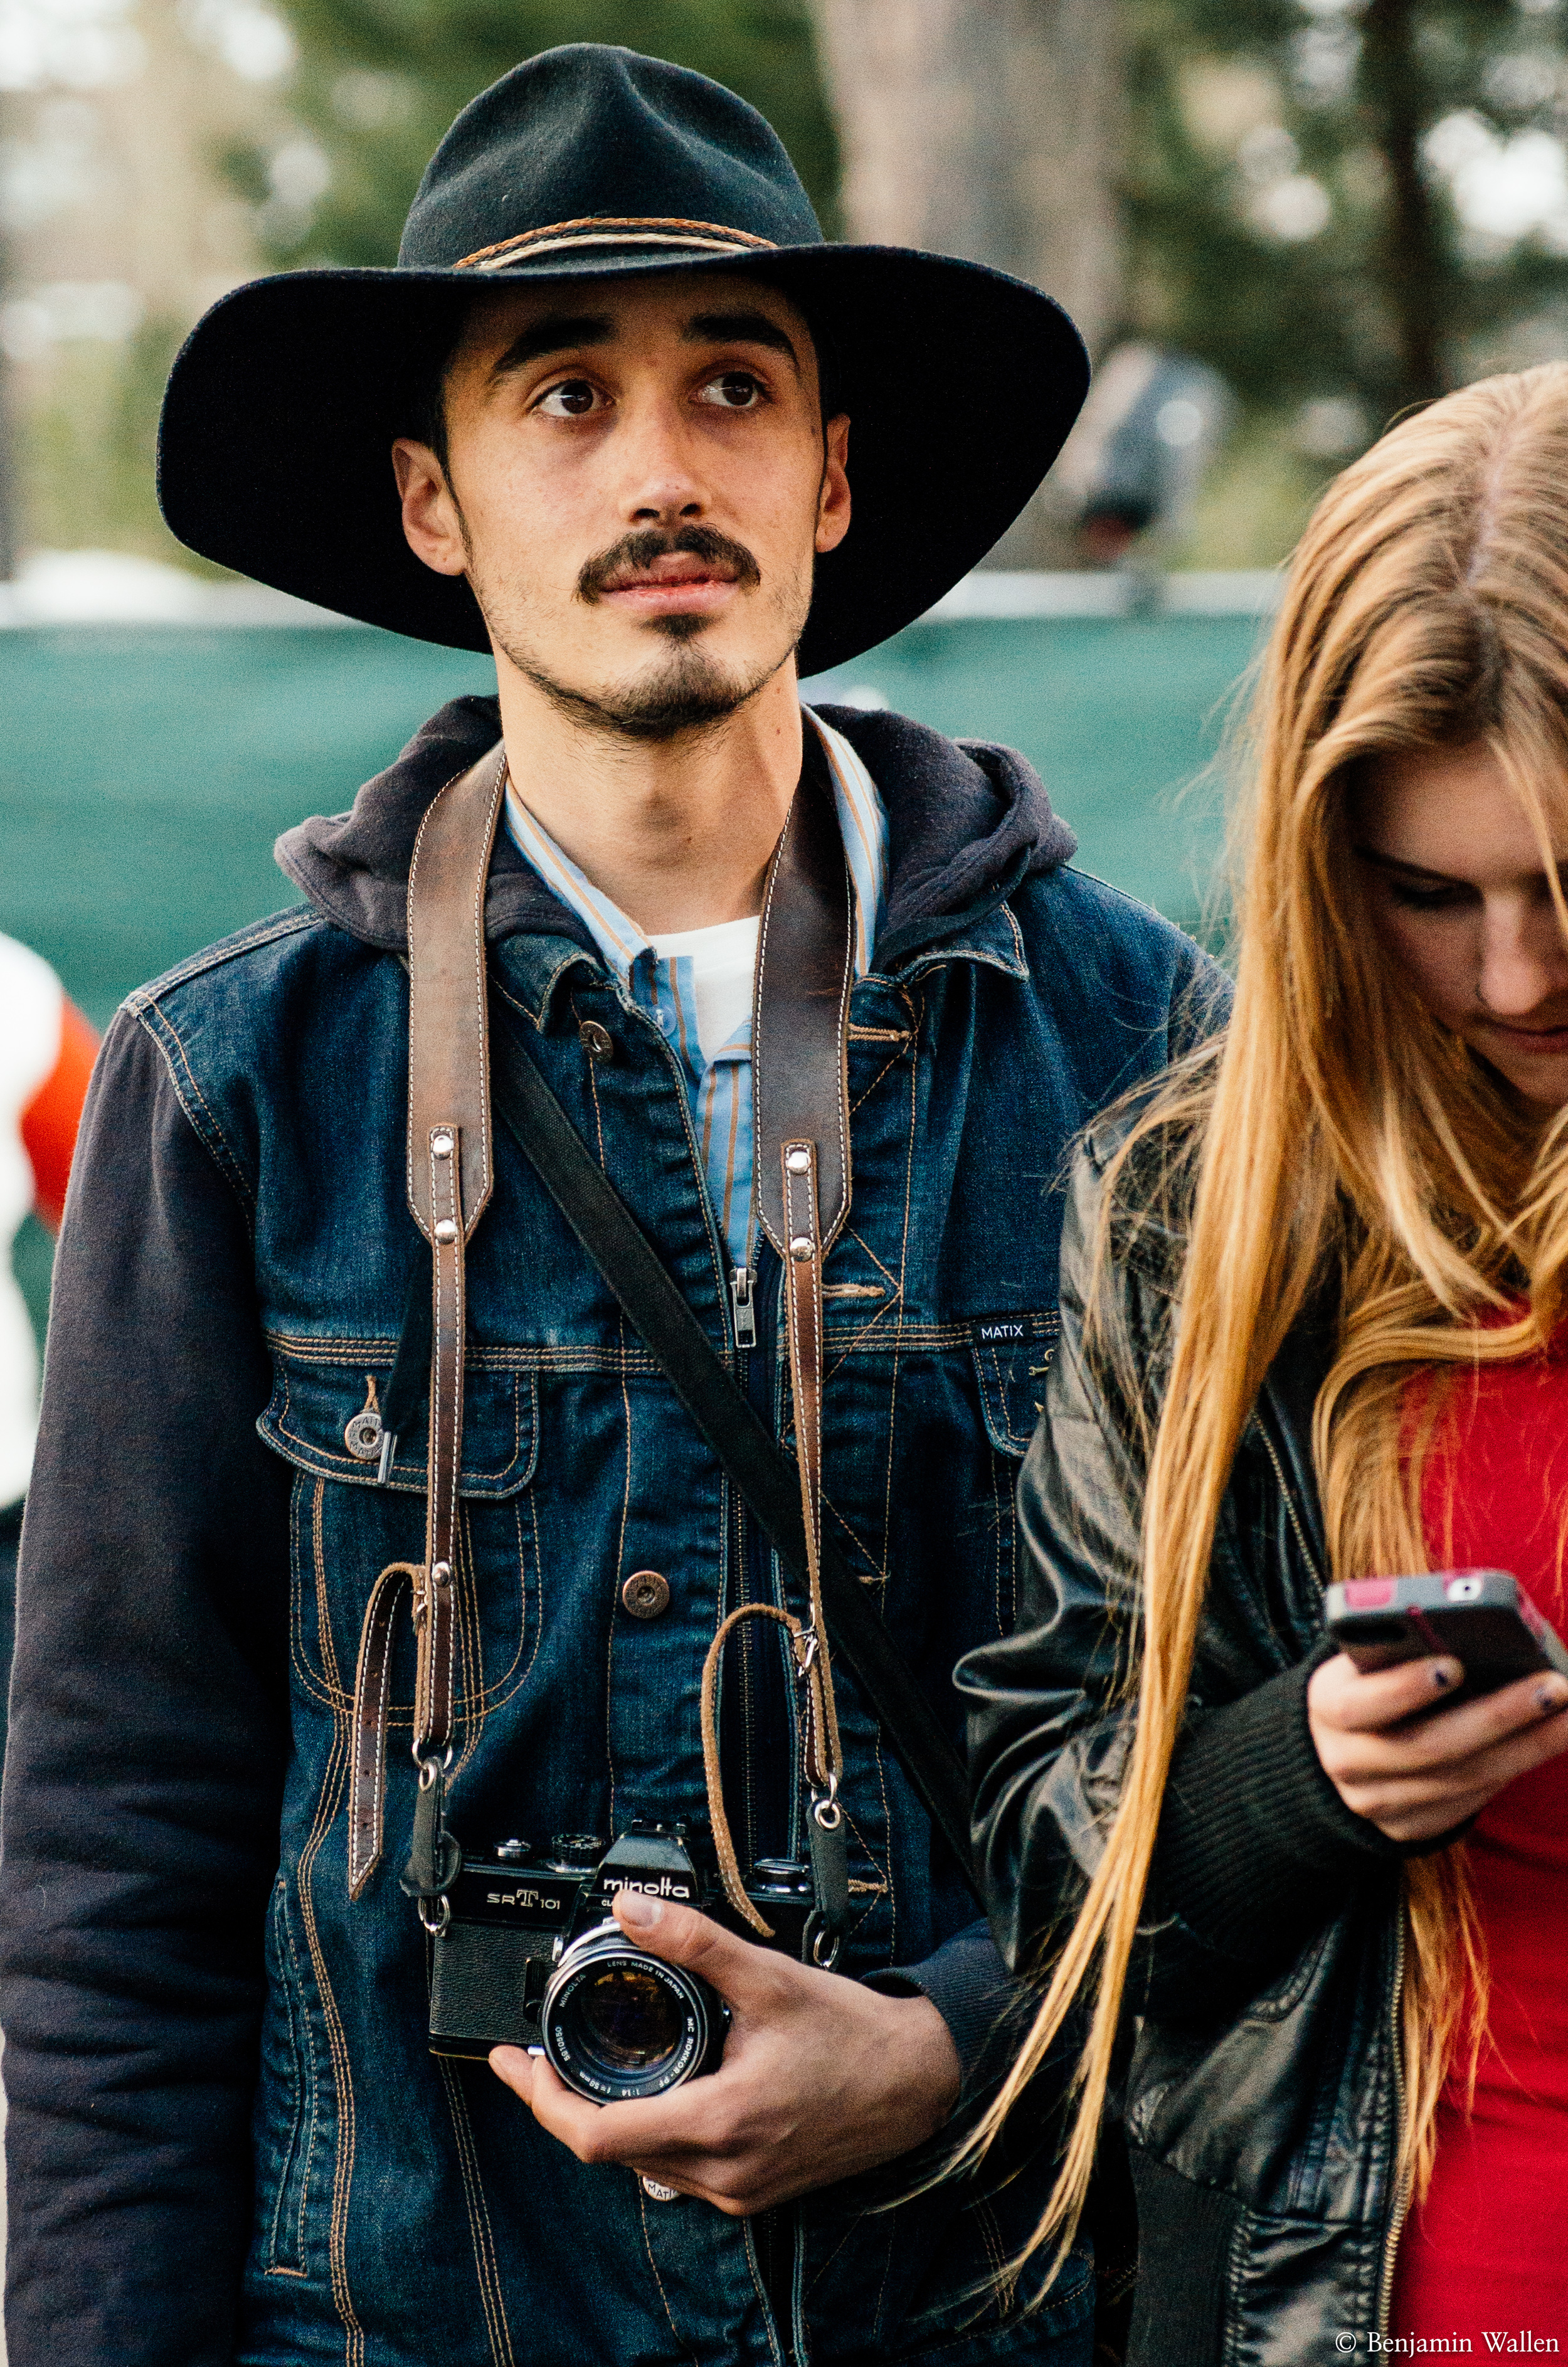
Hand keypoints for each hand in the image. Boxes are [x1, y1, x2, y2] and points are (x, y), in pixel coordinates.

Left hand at [489, 1889, 961, 2213]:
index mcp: (721, 2122)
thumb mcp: (767, 1976)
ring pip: (640, 2164)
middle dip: (562, 2103)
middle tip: (534, 2058)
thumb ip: (695, 1942)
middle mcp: (722, 2170)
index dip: (542, 2099)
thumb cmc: (852, 2035)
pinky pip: (675, 2168)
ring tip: (579, 2070)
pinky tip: (646, 2093)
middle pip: (608, 2152)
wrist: (917, 2081)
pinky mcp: (751, 2190)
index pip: (597, 2135)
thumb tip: (632, 1908)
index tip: (511, 2062)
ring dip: (604, 2120)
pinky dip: (647, 2131)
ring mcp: (737, 2189)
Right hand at [1308, 1651, 1567, 1842]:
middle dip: (1496, 1715)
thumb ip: (1399, 1648)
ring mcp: (1377, 1802)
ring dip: (1526, 1746)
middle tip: (1552, 1686)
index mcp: (1327, 1706)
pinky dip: (1513, 1769)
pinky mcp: (1408, 1829)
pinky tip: (1548, 1740)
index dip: (1405, 1687)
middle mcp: (1346, 1761)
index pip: (1360, 1704)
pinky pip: (1469, 1801)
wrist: (1335, 1748)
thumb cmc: (1366, 1683)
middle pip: (1426, 1746)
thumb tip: (1468, 1636)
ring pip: (1460, 1779)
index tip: (1455, 1665)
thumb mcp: (1363, 1660)